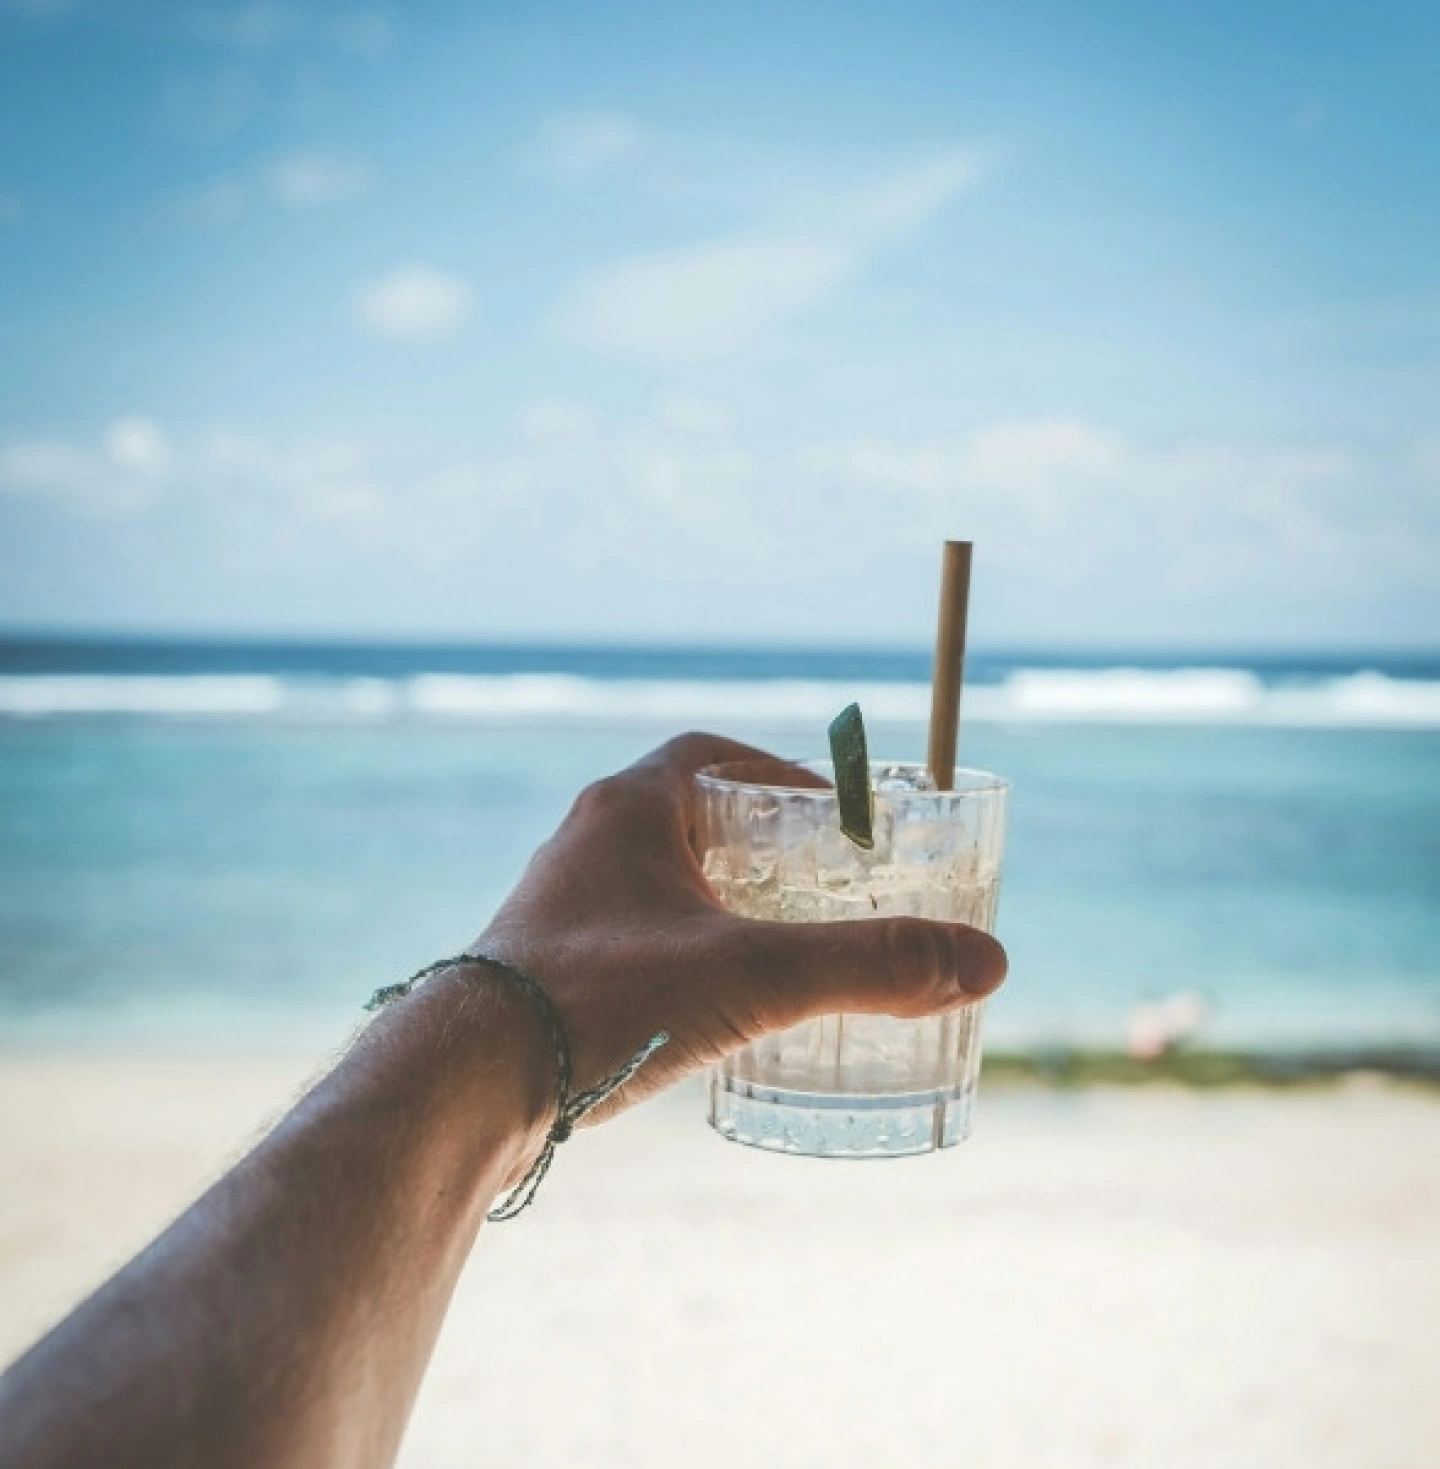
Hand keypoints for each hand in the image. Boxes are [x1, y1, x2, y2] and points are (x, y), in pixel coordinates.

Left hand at [476, 732, 1006, 1114]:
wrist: (464, 1084)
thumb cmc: (602, 1000)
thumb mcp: (753, 976)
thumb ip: (868, 966)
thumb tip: (986, 961)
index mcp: (630, 808)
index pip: (715, 758)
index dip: (782, 776)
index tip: (834, 817)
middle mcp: (588, 843)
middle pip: (692, 818)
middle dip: (761, 845)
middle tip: (823, 885)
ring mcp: (562, 906)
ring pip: (657, 881)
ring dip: (719, 900)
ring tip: (781, 945)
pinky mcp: (547, 965)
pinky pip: (630, 934)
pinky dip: (682, 950)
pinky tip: (712, 1003)